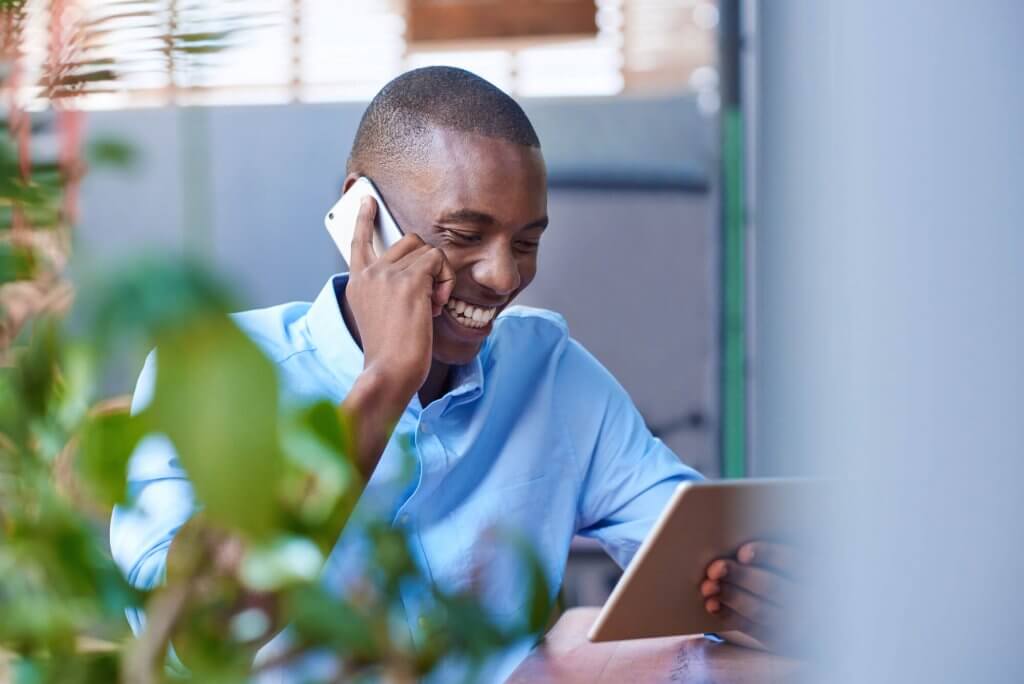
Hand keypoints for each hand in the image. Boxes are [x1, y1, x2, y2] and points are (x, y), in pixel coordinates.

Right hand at [344, 196, 455, 400]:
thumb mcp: (383, 316)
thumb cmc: (392, 352)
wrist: (390, 371)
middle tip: (429, 297)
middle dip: (428, 264)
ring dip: (439, 276)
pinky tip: (437, 306)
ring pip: (427, 251)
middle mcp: (368, 274)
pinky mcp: (408, 281)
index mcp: (358, 283)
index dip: (364, 219)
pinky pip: (438, 261)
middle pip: (409, 242)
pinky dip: (445, 282)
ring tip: (432, 306)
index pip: (358, 242)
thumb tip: (421, 273)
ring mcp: (386, 275)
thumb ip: (392, 290)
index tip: (367, 201)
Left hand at [700, 541, 804, 653]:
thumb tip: (739, 546)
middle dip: (739, 576)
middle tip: (714, 568)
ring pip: (760, 610)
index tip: (742, 553)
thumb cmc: (792, 578)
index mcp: (816, 575)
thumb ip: (774, 554)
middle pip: (772, 587)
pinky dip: (729, 615)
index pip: (794, 561)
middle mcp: (811, 602)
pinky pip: (752, 629)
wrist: (809, 621)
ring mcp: (797, 626)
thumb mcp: (794, 565)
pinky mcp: (780, 642)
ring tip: (707, 586)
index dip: (768, 554)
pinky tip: (712, 604)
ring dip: (730, 596)